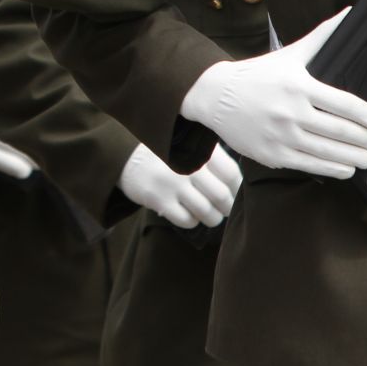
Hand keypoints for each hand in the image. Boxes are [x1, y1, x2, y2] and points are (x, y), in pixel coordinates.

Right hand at [118, 143, 240, 228]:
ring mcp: (172, 183)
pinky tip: (189, 214)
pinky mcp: (159, 199)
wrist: (124, 155)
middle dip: (227, 208)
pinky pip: (187, 220)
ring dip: (212, 218)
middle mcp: (187, 166)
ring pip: (206, 212)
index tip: (235, 193)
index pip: (231, 173)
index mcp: (197, 150)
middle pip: (222, 196)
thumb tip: (241, 182)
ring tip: (210, 215)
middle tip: (224, 209)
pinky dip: (193, 221)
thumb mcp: (188, 144)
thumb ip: (213, 156)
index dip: (238, 188)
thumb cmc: (166, 153)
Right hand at [179, 8, 366, 178]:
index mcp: (299, 86)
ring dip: (357, 158)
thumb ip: (322, 37)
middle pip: (342, 132)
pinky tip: (346, 167)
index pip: (345, 104)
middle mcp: (291, 112)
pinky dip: (335, 169)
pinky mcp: (273, 155)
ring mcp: (282, 136)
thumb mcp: (289, 54)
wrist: (214, 96)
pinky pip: (312, 166)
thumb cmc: (255, 75)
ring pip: (330, 153)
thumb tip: (349, 13)